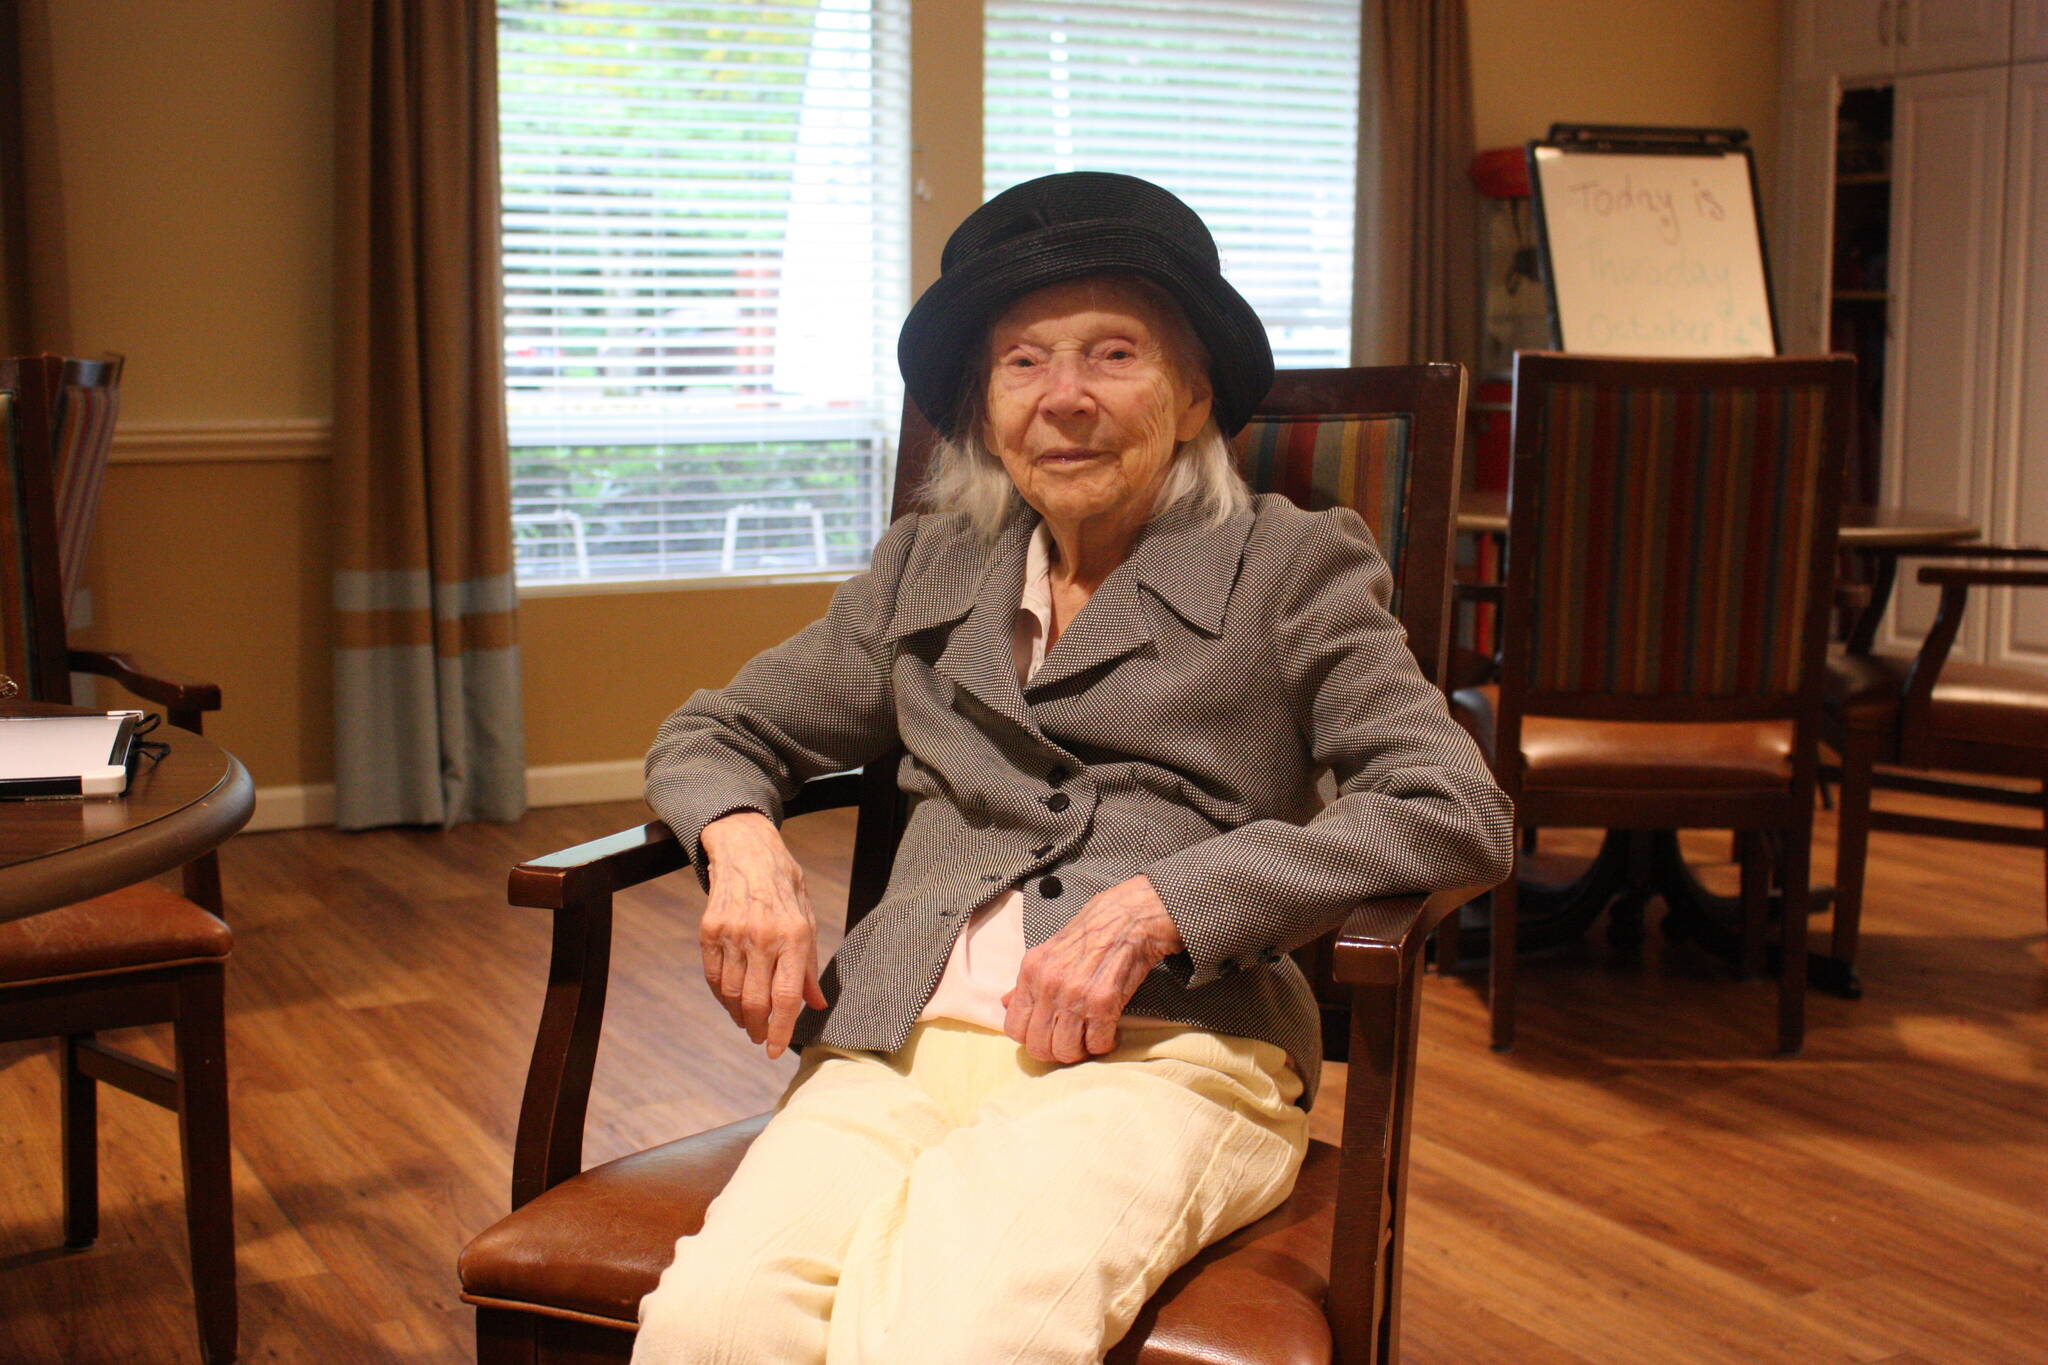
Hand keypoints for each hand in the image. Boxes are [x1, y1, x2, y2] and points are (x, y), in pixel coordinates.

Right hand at [698, 811, 828, 1058]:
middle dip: (758, 1028)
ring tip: (747, 1022)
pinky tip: (731, 1001)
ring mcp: (732, 934)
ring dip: (739, 1015)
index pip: (787, 996)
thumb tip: (816, 1004)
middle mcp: (762, 937)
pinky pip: (714, 976)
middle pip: (756, 1001)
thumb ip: (808, 966)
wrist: (747, 850)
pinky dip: (722, 996)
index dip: (781, 1029)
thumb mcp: (807, 921)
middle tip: (760, 1037)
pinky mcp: (709, 931)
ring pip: (732, 993)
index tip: (774, 1049)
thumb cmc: (784, 888)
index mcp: (793, 936)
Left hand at [1001, 874, 1183, 1063]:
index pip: (1014, 1028)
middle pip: (1039, 1047)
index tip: (1048, 1035)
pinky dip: (1105, 1044)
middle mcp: (1048, 986)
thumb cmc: (1090, 935)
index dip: (1031, 1039)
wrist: (1127, 918)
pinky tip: (1110, 1031)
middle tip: (1072, 1042)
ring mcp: (1075, 995)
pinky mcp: (1103, 1003)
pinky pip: (1097, 1044)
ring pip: (1066, 1051)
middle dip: (1056, 1052)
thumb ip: (1026, 983)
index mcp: (1030, 973)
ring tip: (1091, 1038)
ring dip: (1081, 1051)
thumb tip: (1006, 1004)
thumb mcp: (1048, 953)